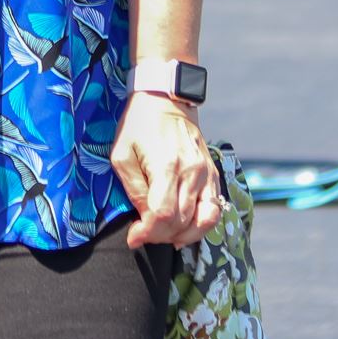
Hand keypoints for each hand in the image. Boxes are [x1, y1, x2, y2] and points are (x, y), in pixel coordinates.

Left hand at [112, 91, 219, 248]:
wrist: (165, 101)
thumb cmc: (137, 126)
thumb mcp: (122, 154)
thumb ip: (133, 188)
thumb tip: (142, 218)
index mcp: (167, 166)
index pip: (162, 214)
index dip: (147, 233)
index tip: (133, 237)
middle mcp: (193, 173)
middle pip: (182, 222)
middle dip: (159, 236)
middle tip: (143, 234)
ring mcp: (207, 175)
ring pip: (203, 222)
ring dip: (182, 236)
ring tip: (163, 235)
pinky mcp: (214, 175)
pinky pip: (215, 211)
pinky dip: (201, 227)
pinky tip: (184, 231)